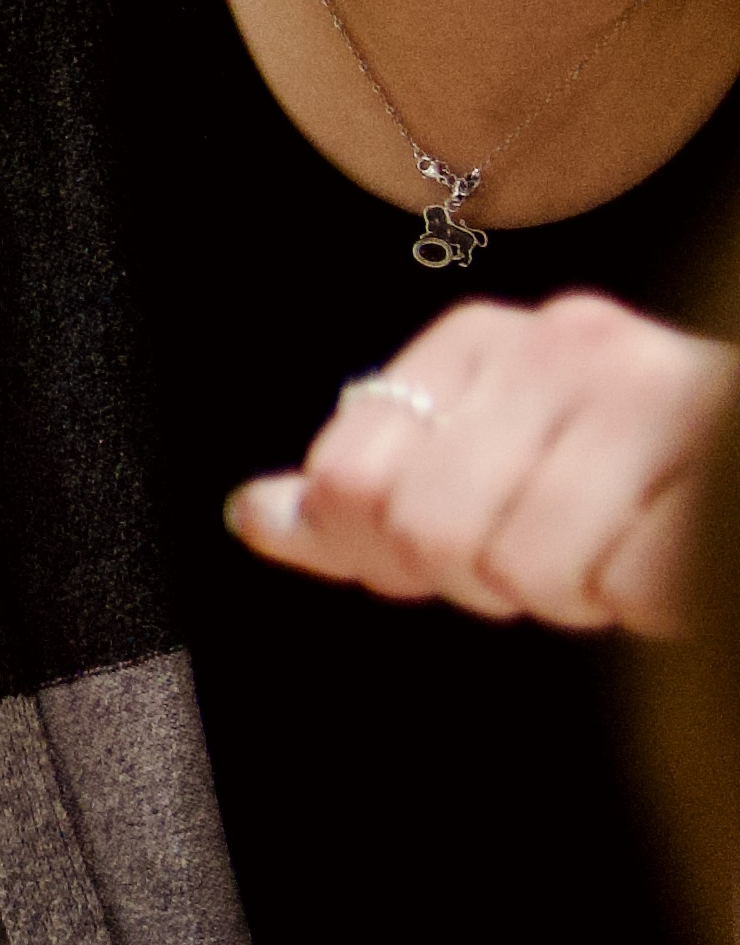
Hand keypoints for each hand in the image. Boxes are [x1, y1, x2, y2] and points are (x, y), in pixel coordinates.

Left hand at [226, 290, 727, 633]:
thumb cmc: (627, 474)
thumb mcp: (484, 465)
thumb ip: (370, 495)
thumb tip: (252, 515)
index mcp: (480, 342)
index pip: (346, 481)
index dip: (383, 554)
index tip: (448, 554)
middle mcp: (560, 345)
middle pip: (428, 532)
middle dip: (482, 580)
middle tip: (549, 556)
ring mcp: (650, 394)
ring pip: (525, 566)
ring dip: (572, 595)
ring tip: (616, 550)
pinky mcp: (721, 459)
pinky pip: (631, 584)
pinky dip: (648, 602)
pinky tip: (672, 558)